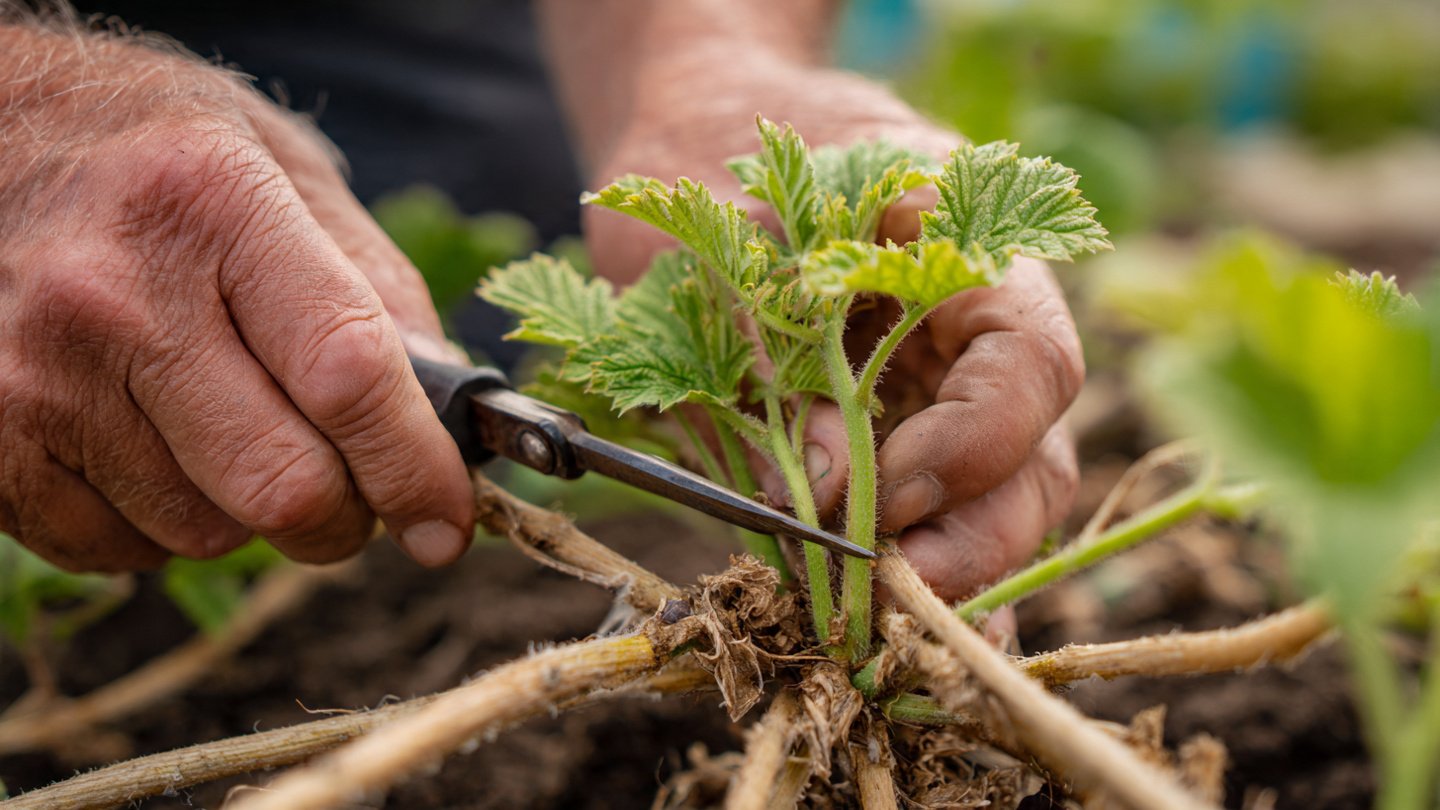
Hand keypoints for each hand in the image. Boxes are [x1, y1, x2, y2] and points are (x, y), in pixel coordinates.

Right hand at [0, 26, 472, 571]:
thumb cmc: (147, 146)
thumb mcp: (279, 165)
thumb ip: (374, 283)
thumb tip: (443, 410)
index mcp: (214, 204)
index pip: (347, 376)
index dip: (416, 468)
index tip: (448, 523)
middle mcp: (116, 294)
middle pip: (284, 486)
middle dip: (346, 518)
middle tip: (358, 498)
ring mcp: (35, 374)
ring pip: (203, 532)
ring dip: (246, 512)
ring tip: (226, 426)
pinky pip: (116, 548)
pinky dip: (158, 524)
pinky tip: (150, 444)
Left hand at [584, 61, 1080, 602]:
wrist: (697, 133)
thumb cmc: (712, 153)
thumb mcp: (726, 236)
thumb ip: (777, 349)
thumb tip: (825, 485)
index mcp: (971, 241)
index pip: (1028, 362)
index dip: (972, 445)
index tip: (885, 495)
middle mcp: (980, 326)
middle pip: (1034, 456)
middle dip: (970, 540)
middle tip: (881, 594)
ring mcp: (947, 386)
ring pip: (996, 502)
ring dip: (946, 574)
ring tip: (878, 629)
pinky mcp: (900, 436)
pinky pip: (933, 517)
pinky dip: (915, 574)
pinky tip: (884, 628)